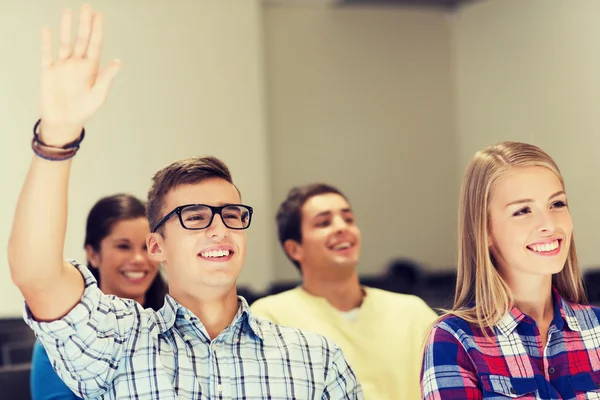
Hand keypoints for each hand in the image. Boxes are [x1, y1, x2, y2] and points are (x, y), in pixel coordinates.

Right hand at [39, 4, 120, 145]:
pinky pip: (47, 54)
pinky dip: (47, 42)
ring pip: (65, 43)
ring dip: (67, 28)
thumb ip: (107, 77)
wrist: (64, 122)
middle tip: (87, 7)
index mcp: (91, 69)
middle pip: (81, 39)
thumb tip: (118, 62)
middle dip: (84, 24)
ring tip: (69, 12)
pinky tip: (48, 30)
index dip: (97, 30)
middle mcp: (77, 64)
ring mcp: (63, 66)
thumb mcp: (98, 94)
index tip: (99, 15)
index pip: (95, 45)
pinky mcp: (49, 72)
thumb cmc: (83, 111)